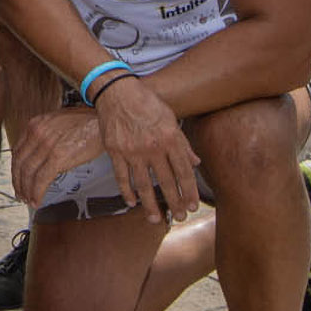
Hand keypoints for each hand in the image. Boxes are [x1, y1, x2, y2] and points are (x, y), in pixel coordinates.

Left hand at [9, 105, 102, 208]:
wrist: (101, 122)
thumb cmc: (86, 122)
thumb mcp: (58, 122)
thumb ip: (45, 135)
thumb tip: (40, 153)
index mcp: (35, 125)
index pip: (17, 151)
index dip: (16, 168)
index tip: (17, 178)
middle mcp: (36, 133)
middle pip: (19, 163)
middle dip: (18, 182)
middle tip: (20, 193)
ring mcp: (46, 145)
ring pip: (28, 173)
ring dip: (26, 190)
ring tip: (29, 200)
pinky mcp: (58, 157)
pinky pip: (41, 179)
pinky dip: (37, 192)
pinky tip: (37, 200)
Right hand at [95, 77, 200, 222]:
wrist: (116, 91)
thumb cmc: (145, 102)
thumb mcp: (170, 118)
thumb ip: (183, 142)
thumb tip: (195, 162)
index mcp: (170, 138)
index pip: (184, 172)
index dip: (189, 191)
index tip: (192, 205)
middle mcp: (153, 147)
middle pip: (166, 182)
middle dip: (174, 202)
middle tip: (179, 216)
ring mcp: (132, 151)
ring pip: (143, 185)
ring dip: (150, 205)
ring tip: (156, 219)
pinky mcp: (115, 151)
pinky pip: (122, 177)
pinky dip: (127, 191)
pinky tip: (132, 202)